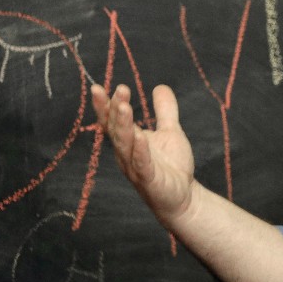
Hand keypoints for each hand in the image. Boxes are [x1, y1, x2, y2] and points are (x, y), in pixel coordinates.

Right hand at [91, 84, 195, 224]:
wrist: (183, 195)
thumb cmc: (171, 165)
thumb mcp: (169, 131)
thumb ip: (164, 110)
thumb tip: (160, 86)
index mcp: (128, 142)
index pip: (111, 121)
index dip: (104, 105)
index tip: (98, 87)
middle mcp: (126, 154)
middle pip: (115, 130)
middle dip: (114, 109)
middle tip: (120, 89)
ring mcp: (135, 167)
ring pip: (125, 145)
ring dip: (123, 125)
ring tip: (123, 106)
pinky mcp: (149, 180)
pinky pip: (142, 164)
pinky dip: (140, 150)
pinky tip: (140, 135)